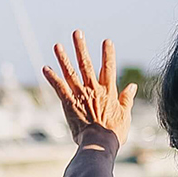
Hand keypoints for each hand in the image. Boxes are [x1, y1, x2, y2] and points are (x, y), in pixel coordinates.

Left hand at [42, 30, 135, 147]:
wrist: (99, 144)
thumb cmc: (114, 133)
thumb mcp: (125, 116)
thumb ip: (127, 99)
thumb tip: (132, 86)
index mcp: (109, 92)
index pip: (109, 68)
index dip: (108, 54)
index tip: (106, 41)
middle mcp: (93, 90)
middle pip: (86, 65)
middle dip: (81, 47)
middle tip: (77, 33)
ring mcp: (80, 96)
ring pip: (70, 73)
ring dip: (63, 58)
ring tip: (57, 45)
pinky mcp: (68, 104)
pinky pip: (59, 88)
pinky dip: (52, 77)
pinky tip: (45, 68)